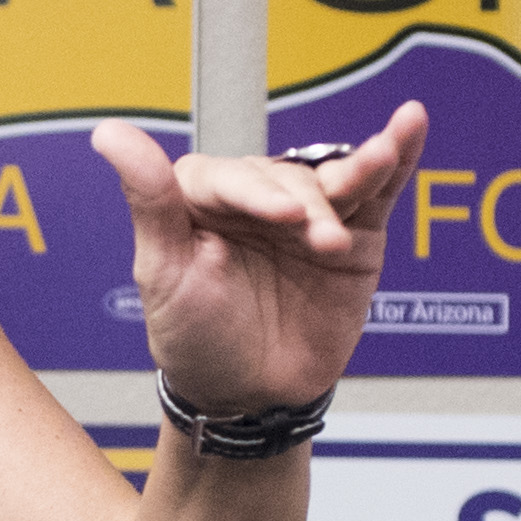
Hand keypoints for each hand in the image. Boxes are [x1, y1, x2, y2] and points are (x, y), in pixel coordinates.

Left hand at [92, 105, 426, 417]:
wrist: (249, 396)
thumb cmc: (196, 337)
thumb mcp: (164, 273)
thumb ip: (150, 201)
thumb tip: (109, 133)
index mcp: (203, 196)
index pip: (231, 177)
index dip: (256, 192)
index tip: (282, 218)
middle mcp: (258, 195)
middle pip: (288, 179)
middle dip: (307, 204)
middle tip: (320, 240)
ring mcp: (310, 212)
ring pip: (336, 176)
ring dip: (361, 166)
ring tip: (380, 159)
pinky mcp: (355, 234)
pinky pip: (378, 190)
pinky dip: (397, 155)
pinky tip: (410, 124)